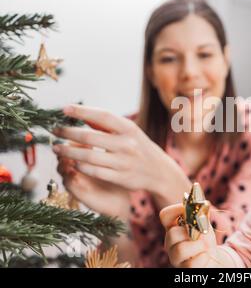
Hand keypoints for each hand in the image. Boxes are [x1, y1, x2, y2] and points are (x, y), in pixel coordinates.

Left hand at [52, 104, 190, 207]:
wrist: (159, 171)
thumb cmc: (139, 147)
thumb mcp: (129, 131)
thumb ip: (107, 124)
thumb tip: (81, 113)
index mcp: (129, 128)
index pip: (102, 116)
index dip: (82, 111)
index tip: (64, 109)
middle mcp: (127, 144)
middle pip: (90, 137)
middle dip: (68, 133)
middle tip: (54, 131)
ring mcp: (124, 162)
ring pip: (89, 157)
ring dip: (69, 152)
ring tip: (57, 148)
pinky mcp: (121, 178)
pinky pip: (94, 172)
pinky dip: (81, 166)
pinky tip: (72, 162)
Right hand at [160, 203, 229, 267]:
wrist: (212, 258)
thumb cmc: (205, 239)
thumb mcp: (204, 224)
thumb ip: (202, 215)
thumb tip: (204, 202)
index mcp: (173, 227)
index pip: (165, 215)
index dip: (176, 209)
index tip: (190, 210)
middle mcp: (170, 242)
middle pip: (172, 233)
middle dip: (191, 232)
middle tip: (202, 234)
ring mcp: (175, 257)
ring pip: (180, 250)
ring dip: (198, 246)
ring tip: (205, 246)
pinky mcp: (183, 269)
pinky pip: (191, 264)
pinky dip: (203, 257)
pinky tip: (205, 256)